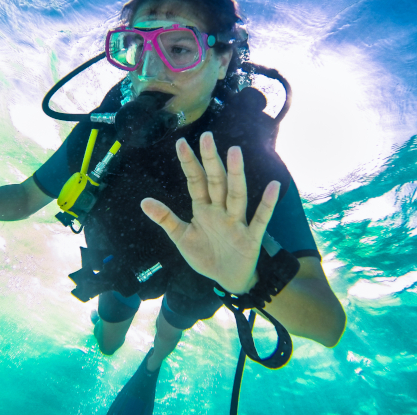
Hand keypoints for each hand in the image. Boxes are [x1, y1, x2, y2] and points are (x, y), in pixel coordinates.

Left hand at [140, 132, 279, 293]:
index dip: (188, 163)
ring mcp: (236, 222)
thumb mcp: (181, 237)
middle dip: (211, 160)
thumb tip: (143, 201)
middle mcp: (221, 210)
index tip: (181, 142)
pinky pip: (260, 219)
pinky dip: (266, 204)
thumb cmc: (205, 254)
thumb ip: (166, 218)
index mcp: (203, 208)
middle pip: (216, 182)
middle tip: (207, 137)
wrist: (227, 279)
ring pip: (237, 195)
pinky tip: (273, 187)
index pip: (195, 181)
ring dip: (236, 175)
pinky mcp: (251, 238)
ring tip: (235, 153)